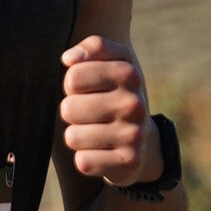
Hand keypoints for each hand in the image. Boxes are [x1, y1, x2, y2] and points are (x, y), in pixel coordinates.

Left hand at [59, 36, 154, 184]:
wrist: (142, 140)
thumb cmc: (112, 95)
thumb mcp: (109, 63)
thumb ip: (91, 48)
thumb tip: (69, 59)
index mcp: (128, 73)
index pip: (73, 76)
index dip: (71, 85)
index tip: (84, 89)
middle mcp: (135, 103)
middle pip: (68, 108)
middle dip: (71, 113)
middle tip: (88, 115)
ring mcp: (134, 134)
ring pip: (73, 137)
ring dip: (76, 137)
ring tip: (93, 133)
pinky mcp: (129, 162)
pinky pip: (83, 162)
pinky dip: (85, 159)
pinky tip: (100, 153)